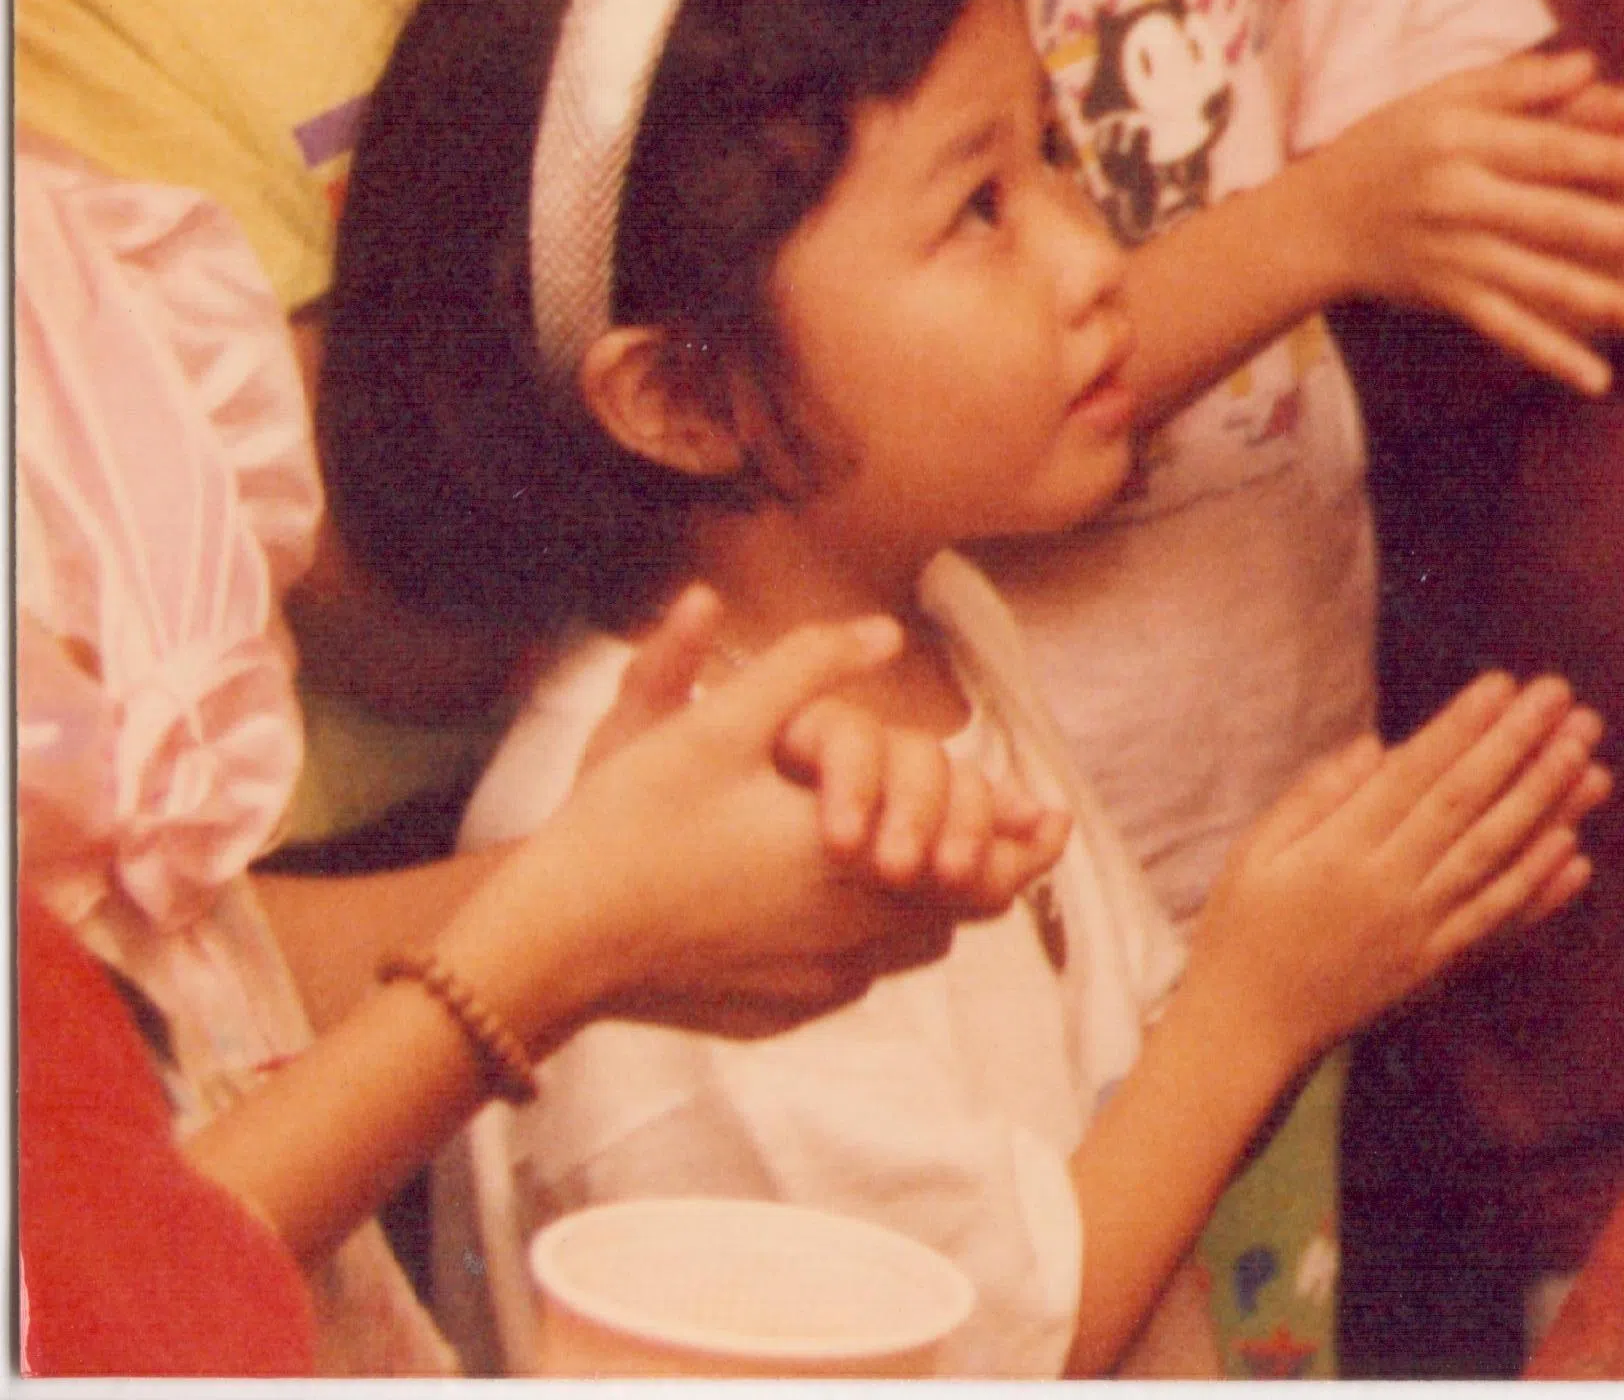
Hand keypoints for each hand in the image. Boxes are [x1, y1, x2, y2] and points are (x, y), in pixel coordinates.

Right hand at [495, 593, 1069, 1040]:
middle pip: (966, 911)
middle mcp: (853, 933)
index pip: (989, 869)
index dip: (1031, 843)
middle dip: (992, 867)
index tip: (1053, 816)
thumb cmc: (627, 828)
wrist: (548, 947)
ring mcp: (816, 984)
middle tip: (1005, 832)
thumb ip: (805, 668)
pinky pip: (855, 977)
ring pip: (914, 946)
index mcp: (857, 861)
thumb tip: (882, 631)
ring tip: (923, 858)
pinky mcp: (777, 1014)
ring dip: (930, 903)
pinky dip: (870, 939)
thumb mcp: (713, 726)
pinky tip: (841, 903)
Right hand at [1187, 671, 1603, 1075]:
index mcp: (1338, 853)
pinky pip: (1494, 924)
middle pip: (1464, 807)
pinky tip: (1577, 851)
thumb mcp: (1254, 853)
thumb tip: (1378, 746)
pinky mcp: (1434, 968)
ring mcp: (1417, 932)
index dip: (1461, 728)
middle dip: (1519, 747)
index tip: (1504, 683)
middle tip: (1564, 697)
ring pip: (1492, 858)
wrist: (1245, 1033)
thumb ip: (1314, 796)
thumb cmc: (1243, 929)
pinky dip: (1537, 889)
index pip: (1413, 777)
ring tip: (1588, 758)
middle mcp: (1385, 889)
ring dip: (1546, 806)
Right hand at [1307, 47, 1623, 404]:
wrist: (1320, 218)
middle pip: (1551, 219)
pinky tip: (1598, 379)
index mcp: (1463, 139)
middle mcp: (1459, 199)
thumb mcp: (1445, 97)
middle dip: (1620, 237)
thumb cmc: (1396, 143)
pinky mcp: (1449, 297)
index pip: (1546, 150)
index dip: (1604, 158)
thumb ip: (1520, 83)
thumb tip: (1594, 64)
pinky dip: (1551, 354)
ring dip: (1603, 305)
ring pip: (1538, 283)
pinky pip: (1507, 329)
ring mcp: (1454, 254)